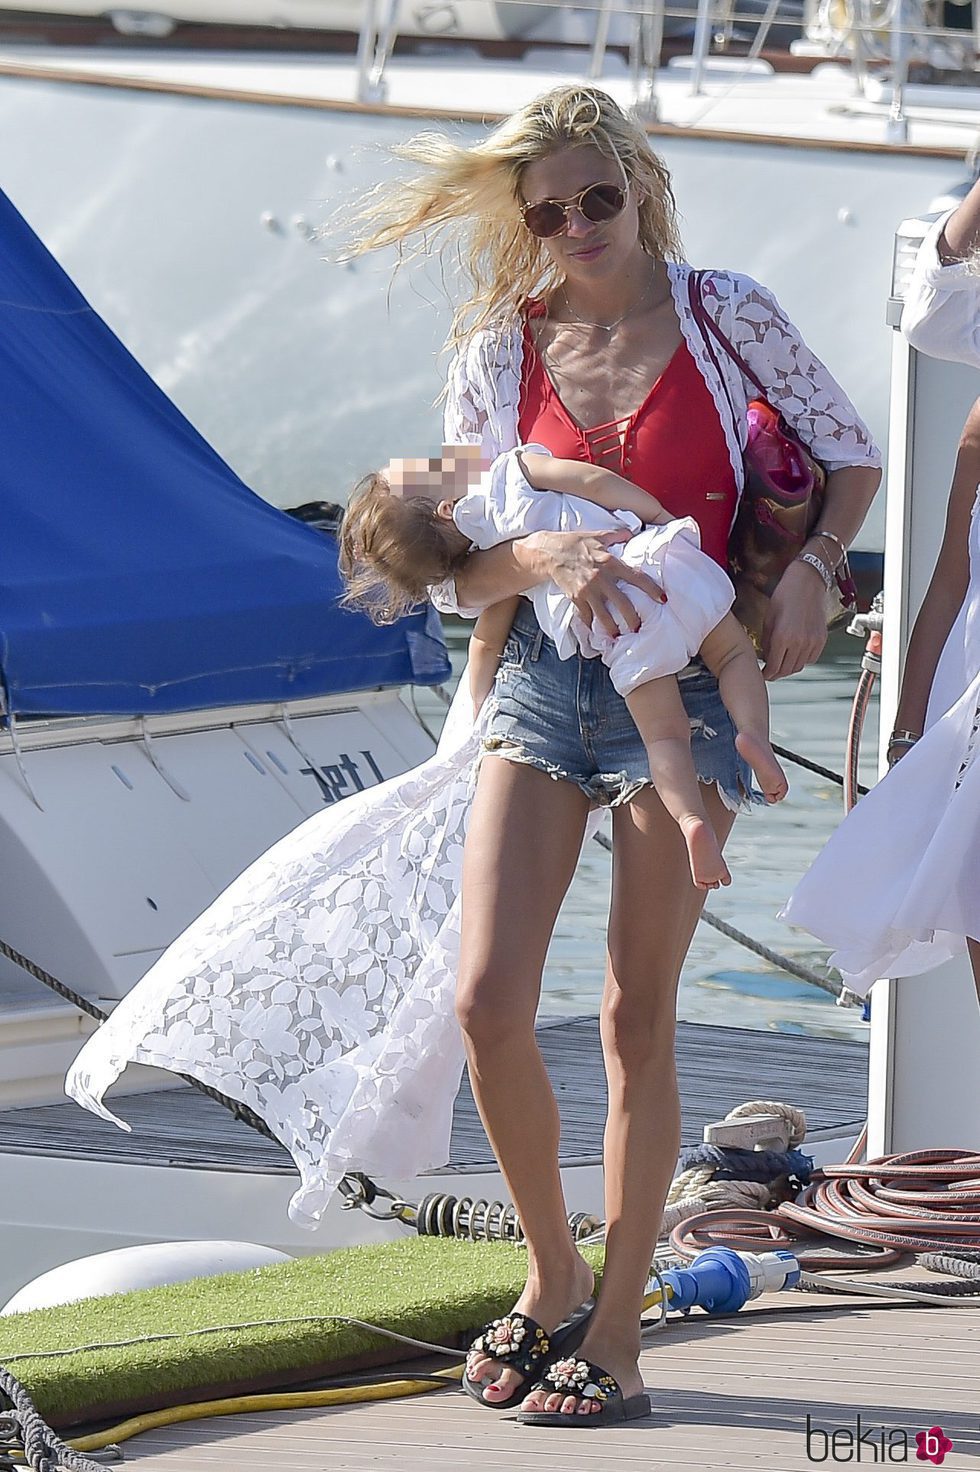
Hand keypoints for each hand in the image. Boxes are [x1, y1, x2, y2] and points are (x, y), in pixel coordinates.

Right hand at [524, 529, 665, 639]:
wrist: (549, 552)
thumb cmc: (574, 542)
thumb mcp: (597, 535)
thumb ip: (616, 535)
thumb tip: (631, 533)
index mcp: (611, 562)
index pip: (637, 577)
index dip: (652, 589)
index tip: (663, 599)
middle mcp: (601, 578)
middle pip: (622, 603)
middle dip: (632, 618)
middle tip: (638, 627)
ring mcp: (587, 590)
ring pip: (604, 615)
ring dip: (612, 628)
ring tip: (617, 635)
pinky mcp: (575, 598)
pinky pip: (586, 615)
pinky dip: (590, 624)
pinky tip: (594, 630)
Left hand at [760, 560, 829, 680]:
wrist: (807, 582)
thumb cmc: (785, 595)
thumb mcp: (769, 618)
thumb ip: (767, 641)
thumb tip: (766, 657)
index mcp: (782, 637)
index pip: (774, 666)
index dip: (767, 674)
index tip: (763, 674)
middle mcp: (799, 642)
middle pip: (787, 670)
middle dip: (777, 673)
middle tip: (771, 671)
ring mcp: (812, 641)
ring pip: (800, 666)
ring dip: (789, 668)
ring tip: (782, 663)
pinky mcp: (821, 639)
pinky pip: (811, 658)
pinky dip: (803, 660)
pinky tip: (795, 654)